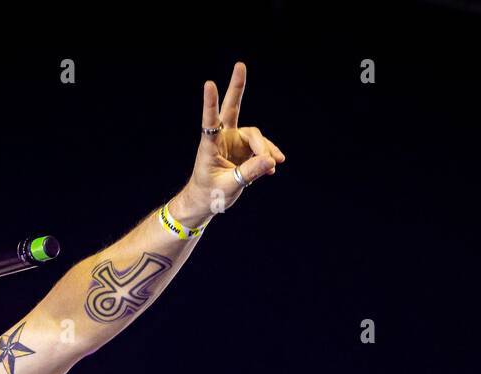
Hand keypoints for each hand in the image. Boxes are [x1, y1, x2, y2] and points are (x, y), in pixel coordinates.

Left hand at [186, 62, 285, 215]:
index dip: (210, 103)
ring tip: (274, 165)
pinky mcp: (244, 151)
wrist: (207, 202)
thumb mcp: (229, 187)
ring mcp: (233, 142)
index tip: (209, 84)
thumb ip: (249, 173)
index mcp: (209, 146)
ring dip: (265, 148)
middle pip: (232, 109)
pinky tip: (273, 166)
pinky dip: (268, 156)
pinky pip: (261, 148)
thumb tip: (271, 160)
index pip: (210, 122)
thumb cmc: (209, 195)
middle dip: (237, 88)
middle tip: (240, 65)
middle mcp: (222, 138)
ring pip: (255, 136)